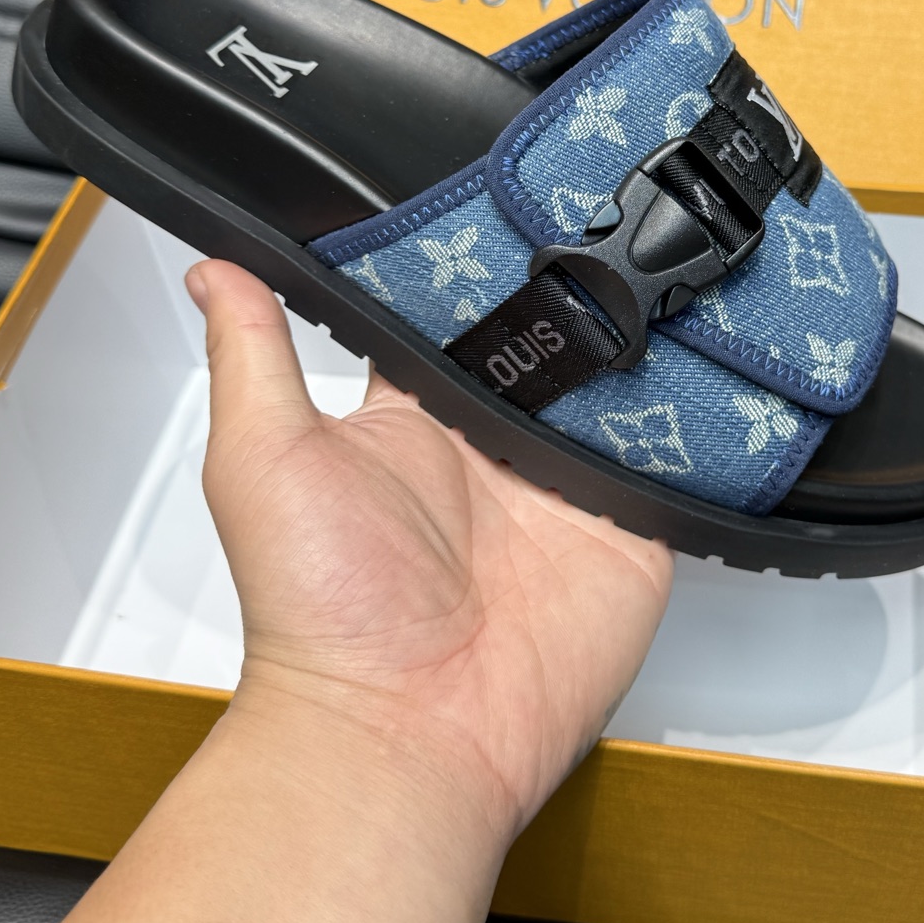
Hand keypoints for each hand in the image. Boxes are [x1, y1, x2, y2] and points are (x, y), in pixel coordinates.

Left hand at [186, 259, 672, 845]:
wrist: (409, 732)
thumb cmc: (322, 613)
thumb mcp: (263, 458)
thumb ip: (252, 354)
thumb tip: (213, 270)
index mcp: (413, 416)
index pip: (454, 314)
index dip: (479, 259)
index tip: (505, 190)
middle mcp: (492, 443)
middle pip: (551, 338)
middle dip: (577, 283)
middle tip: (606, 210)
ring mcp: (565, 483)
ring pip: (620, 381)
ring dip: (642, 333)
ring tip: (670, 256)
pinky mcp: (630, 524)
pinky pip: (676, 452)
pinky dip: (697, 410)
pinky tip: (711, 350)